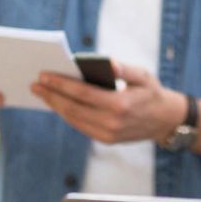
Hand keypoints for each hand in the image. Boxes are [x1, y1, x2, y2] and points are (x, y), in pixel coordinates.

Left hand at [32, 61, 183, 144]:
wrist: (165, 121)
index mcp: (120, 104)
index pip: (82, 93)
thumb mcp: (143, 76)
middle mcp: (112, 122)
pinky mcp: (105, 140)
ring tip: (42, 93)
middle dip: (51, 95)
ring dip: (55, 105)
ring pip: (72, 119)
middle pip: (72, 108)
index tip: (43, 75)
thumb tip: (106, 61)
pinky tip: (58, 103)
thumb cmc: (152, 93)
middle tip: (35, 84)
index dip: (60, 84)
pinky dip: (66, 114)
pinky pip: (79, 125)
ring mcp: (107, 134)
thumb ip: (123, 69)